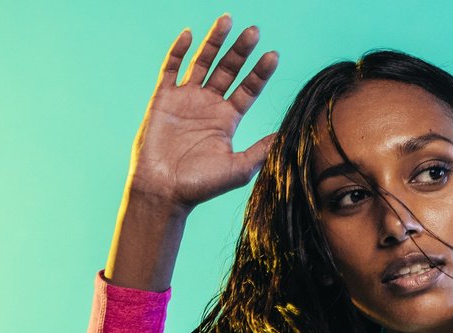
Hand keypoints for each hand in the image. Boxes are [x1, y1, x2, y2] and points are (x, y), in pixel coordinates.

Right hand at [124, 14, 279, 213]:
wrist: (164, 191)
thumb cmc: (201, 185)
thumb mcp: (240, 167)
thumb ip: (262, 149)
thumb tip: (288, 135)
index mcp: (228, 119)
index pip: (248, 88)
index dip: (260, 72)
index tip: (274, 55)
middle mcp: (209, 105)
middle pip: (228, 70)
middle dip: (241, 50)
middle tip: (255, 30)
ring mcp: (185, 99)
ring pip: (203, 63)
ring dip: (215, 42)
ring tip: (228, 20)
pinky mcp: (163, 98)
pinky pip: (171, 69)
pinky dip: (178, 51)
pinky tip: (189, 34)